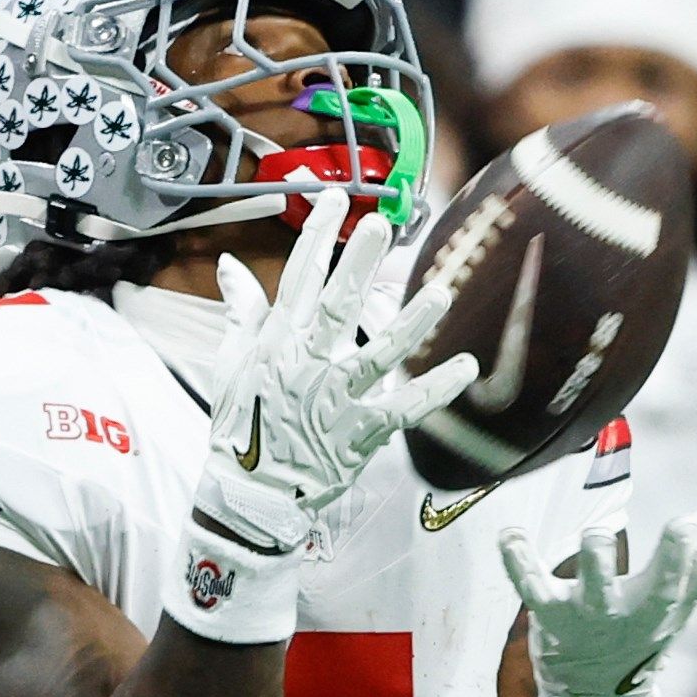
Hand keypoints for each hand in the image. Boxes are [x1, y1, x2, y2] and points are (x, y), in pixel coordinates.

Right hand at [192, 189, 472, 555]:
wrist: (249, 497)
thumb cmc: (240, 429)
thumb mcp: (230, 367)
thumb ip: (240, 314)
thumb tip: (231, 266)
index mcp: (276, 345)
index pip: (298, 278)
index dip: (316, 236)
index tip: (334, 199)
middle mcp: (308, 366)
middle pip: (338, 305)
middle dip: (359, 262)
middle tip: (381, 224)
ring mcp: (337, 400)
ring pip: (379, 353)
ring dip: (412, 322)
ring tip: (441, 292)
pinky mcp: (361, 434)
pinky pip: (404, 409)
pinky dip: (435, 389)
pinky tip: (466, 367)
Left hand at [501, 480, 696, 696]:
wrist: (594, 695)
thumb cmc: (643, 628)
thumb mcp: (681, 596)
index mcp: (672, 603)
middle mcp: (636, 611)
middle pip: (661, 587)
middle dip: (672, 557)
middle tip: (683, 526)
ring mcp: (593, 615)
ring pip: (595, 587)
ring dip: (596, 559)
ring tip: (596, 534)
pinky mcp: (551, 616)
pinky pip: (531, 585)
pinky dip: (517, 559)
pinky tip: (509, 534)